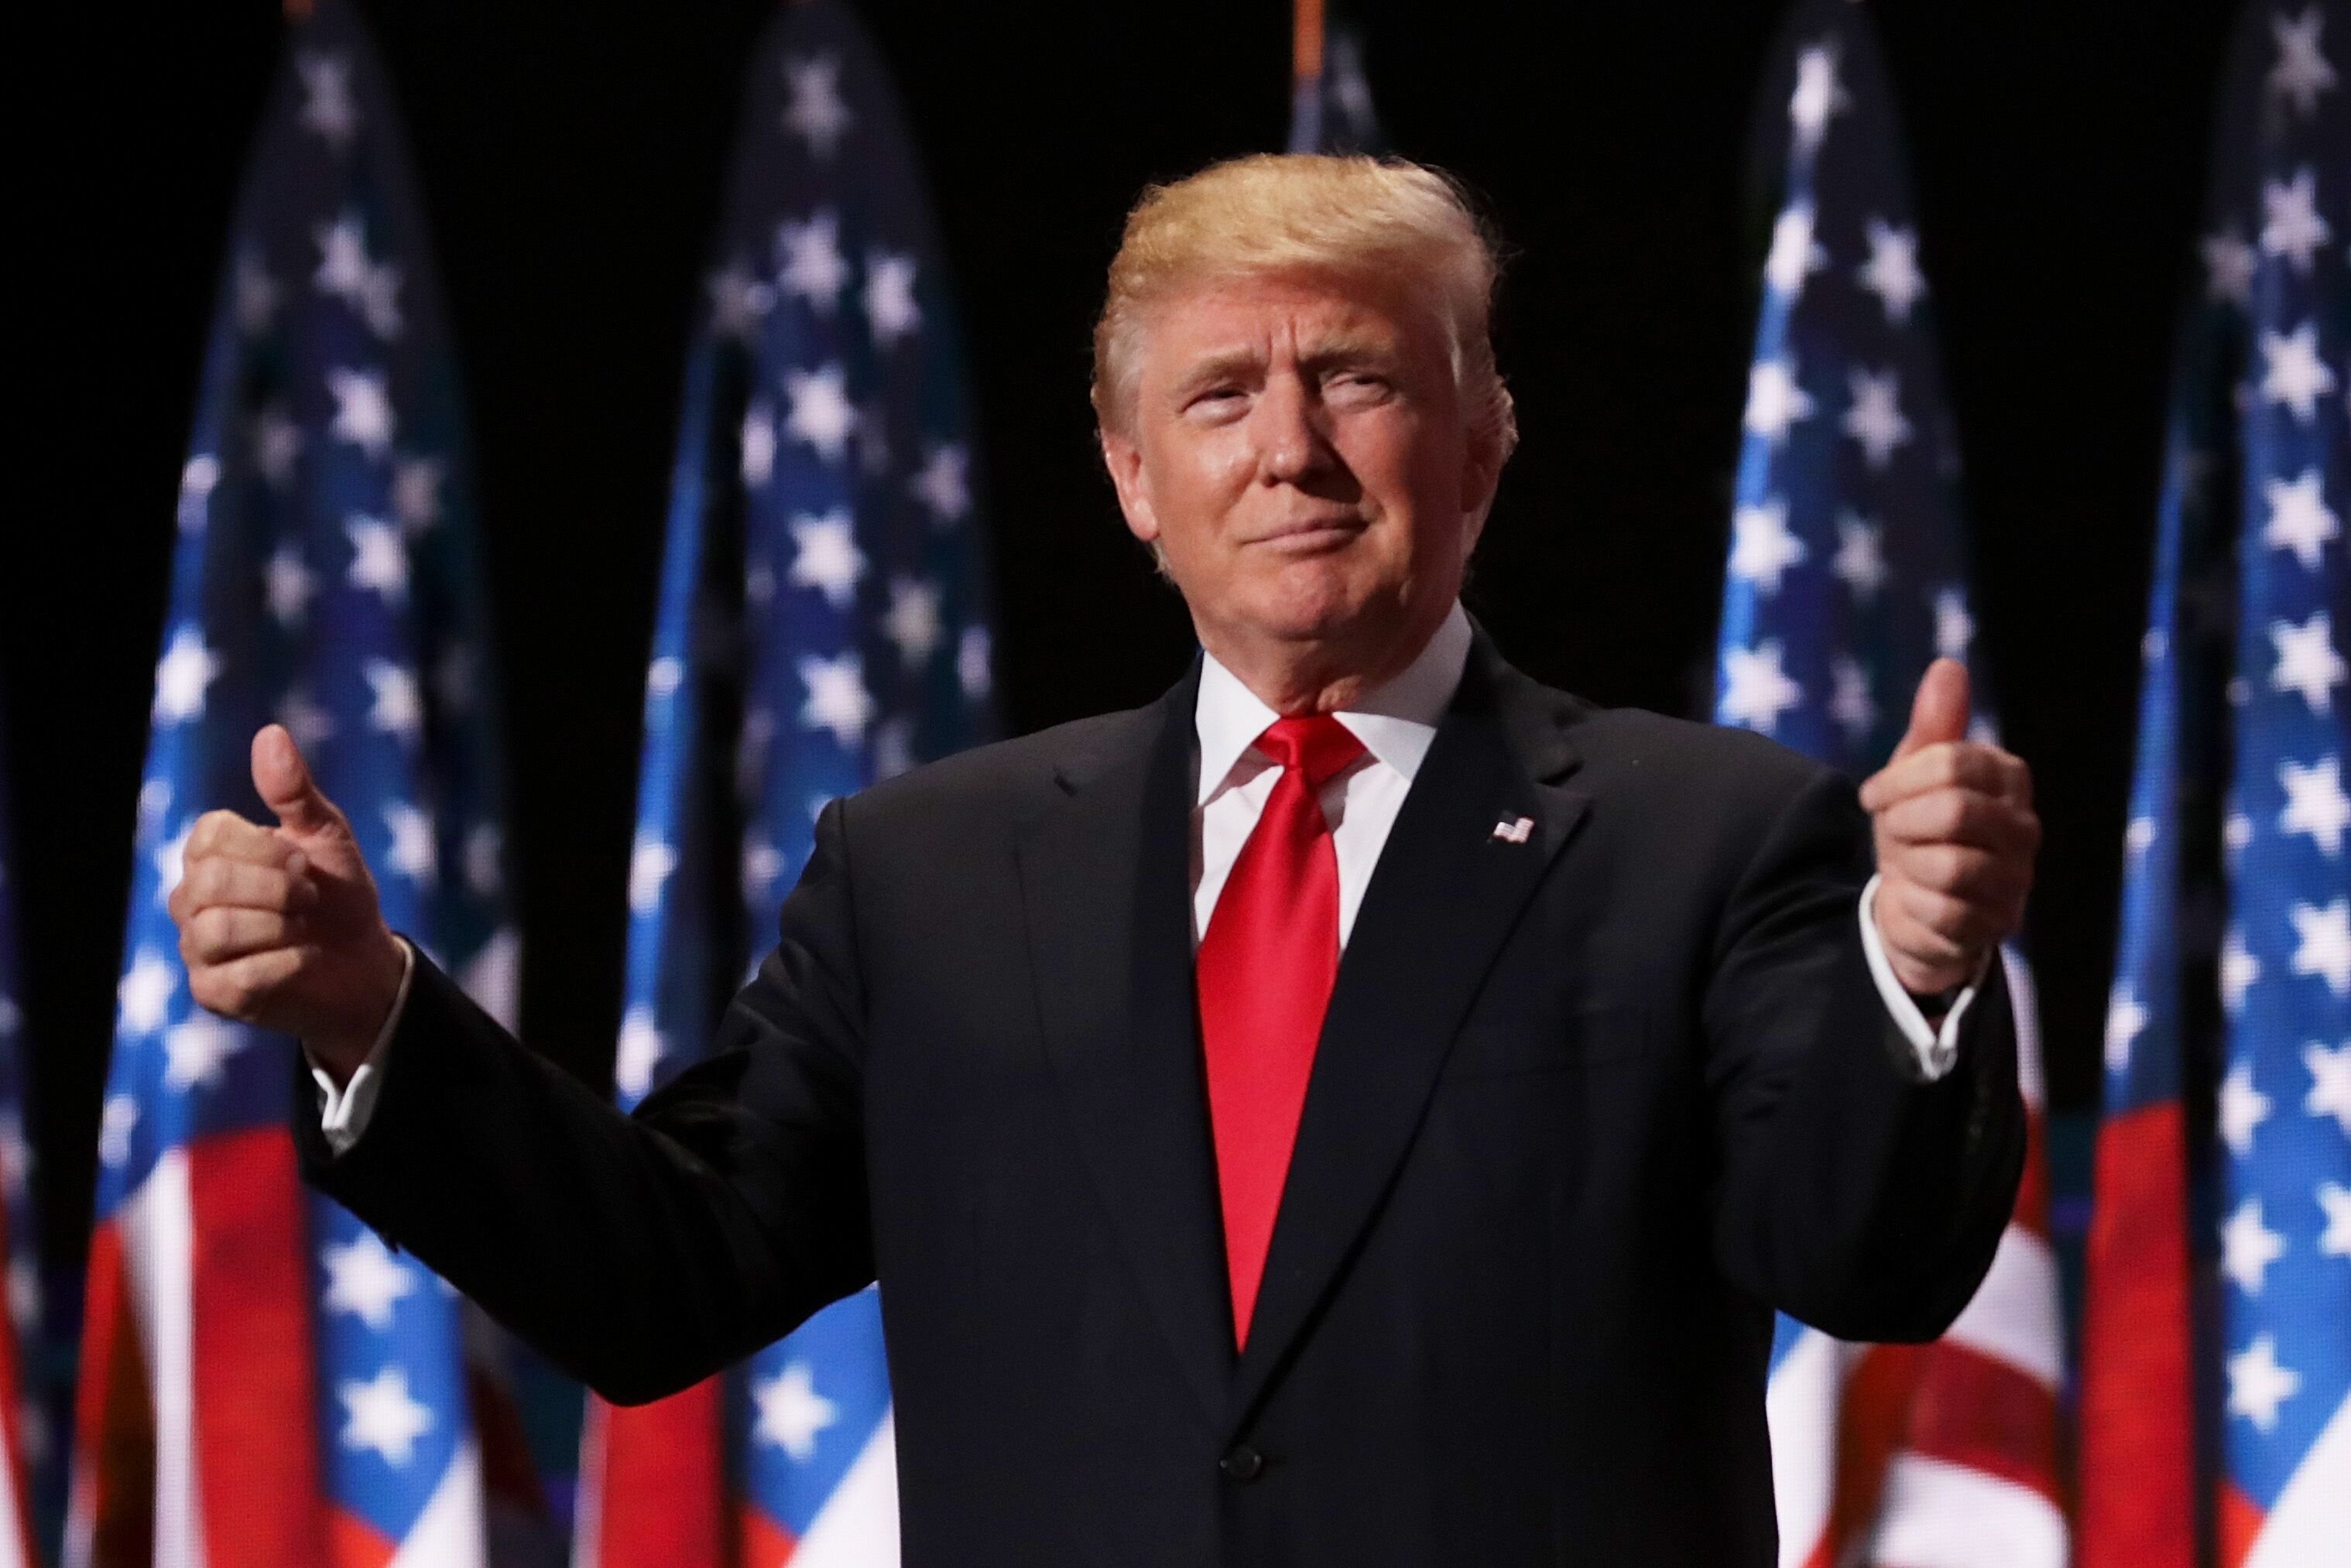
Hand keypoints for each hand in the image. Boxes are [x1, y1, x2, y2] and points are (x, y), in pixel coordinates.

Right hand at [167, 725, 406, 1080]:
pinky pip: (237, 977)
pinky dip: (285, 965)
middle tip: (310, 897)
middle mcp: (190, 898)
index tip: (304, 861)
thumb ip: (294, 791)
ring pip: (217, 930)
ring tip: (304, 928)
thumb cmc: (339, 894)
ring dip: (280, 927)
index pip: (211, 836)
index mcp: (210, 852)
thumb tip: (270, 733)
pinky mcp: (212, 992)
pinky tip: (303, 959)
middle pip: (209, 884)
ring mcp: (196, 947)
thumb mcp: (327, 835)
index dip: (267, 849)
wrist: (364, 963)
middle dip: (277, 889)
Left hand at [1857, 659, 2037, 996]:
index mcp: (2008, 779)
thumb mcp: (1914, 775)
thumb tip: (1947, 666)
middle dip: (1902, 823)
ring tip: (1908, 865)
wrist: (1916, 907)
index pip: (1952, 762)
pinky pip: (1944, 911)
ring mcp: (2017, 880)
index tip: (1872, 796)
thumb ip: (1933, 725)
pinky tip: (1915, 899)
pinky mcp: (1996, 926)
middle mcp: (2024, 828)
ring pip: (1951, 865)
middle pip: (1954, 810)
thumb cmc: (1917, 830)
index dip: (1897, 779)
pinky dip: (1913, 904)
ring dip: (1908, 865)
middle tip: (1893, 833)